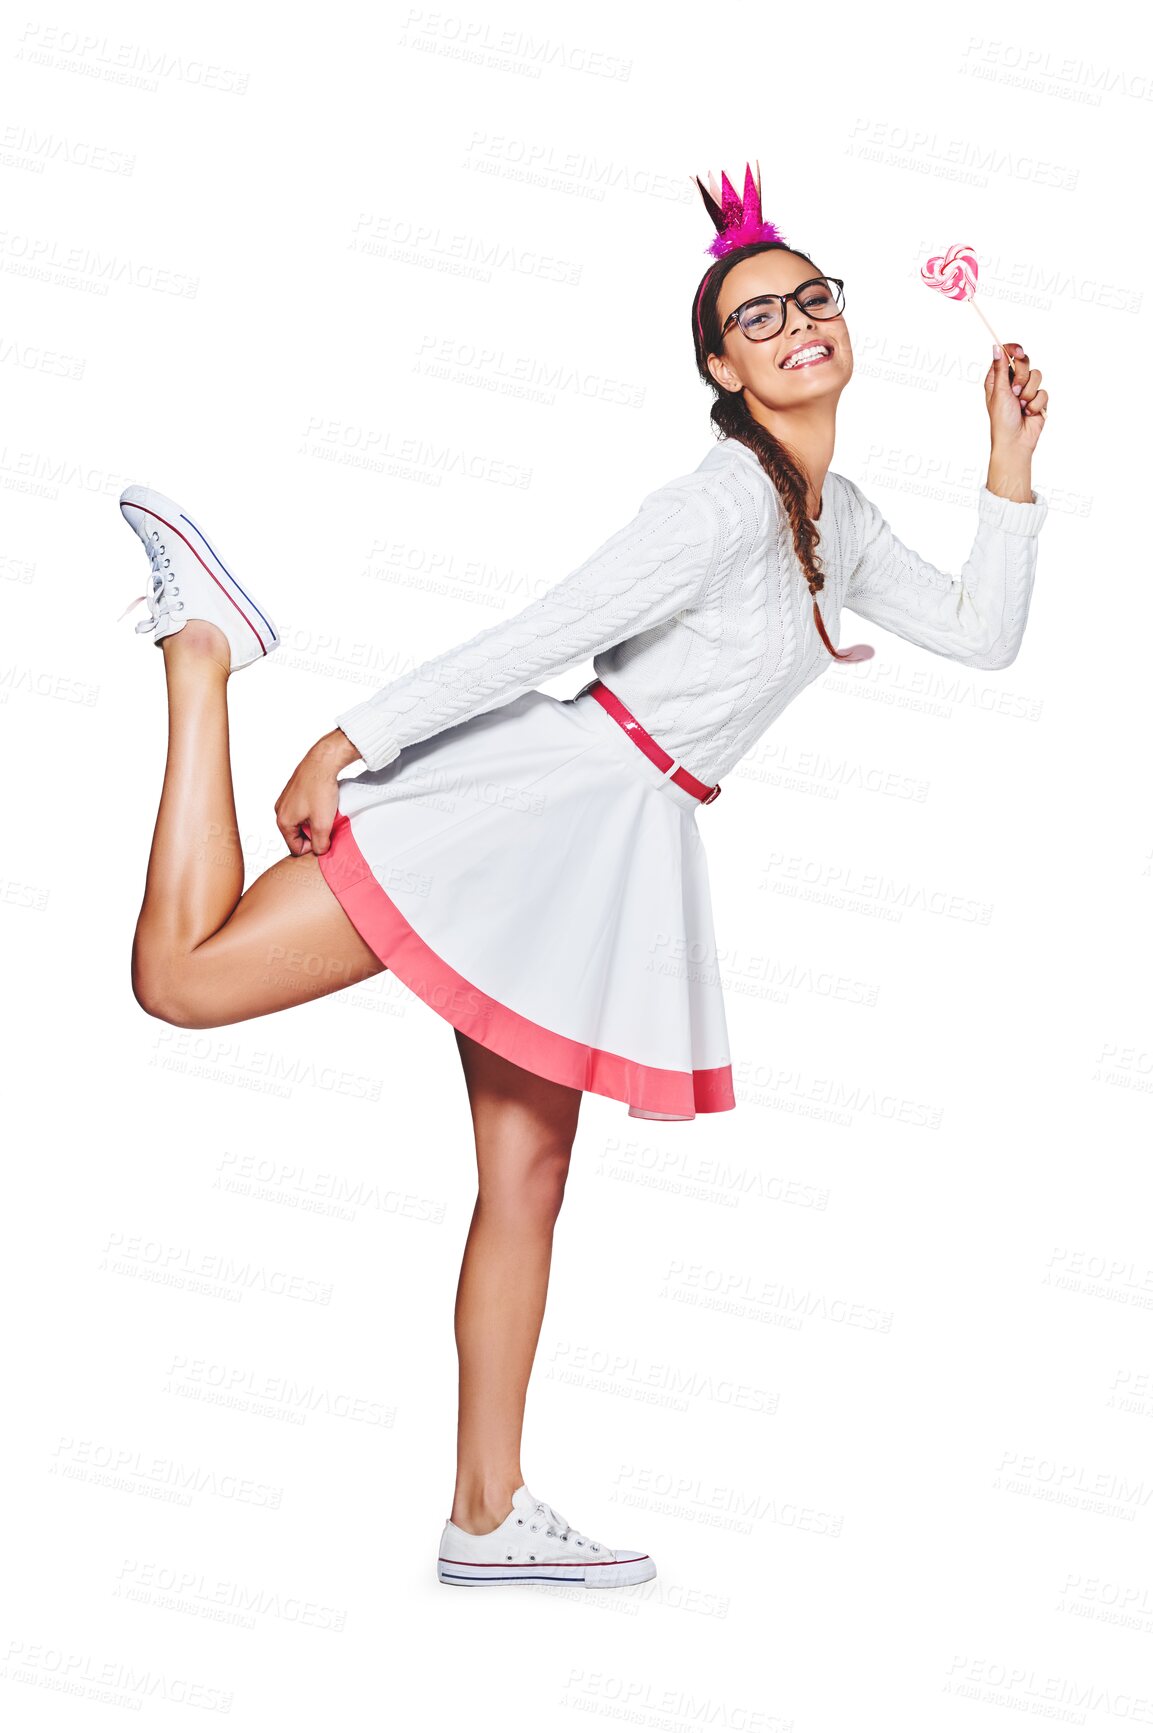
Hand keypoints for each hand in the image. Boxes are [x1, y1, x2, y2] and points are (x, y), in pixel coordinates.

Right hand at [274, 732, 355, 856]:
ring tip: (327, 812)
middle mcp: (280, 810)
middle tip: (328, 825)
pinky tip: (323, 803)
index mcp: (283, 821)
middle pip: (298, 835)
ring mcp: (286, 800)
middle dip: (313, 833)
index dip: (313, 847)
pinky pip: (303, 809)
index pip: (295, 848)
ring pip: (302, 821)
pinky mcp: (294, 791)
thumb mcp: (323, 824)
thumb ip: (320, 844)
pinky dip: (314, 810)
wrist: (323, 761)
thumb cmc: (320, 789)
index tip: (325, 838)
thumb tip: (319, 851)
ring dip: (315, 821)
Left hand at [984, 341, 1047, 454]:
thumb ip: (1001, 368)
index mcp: (998, 379)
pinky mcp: (1038, 399)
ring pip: (1037, 376)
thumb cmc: (1002, 420)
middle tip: (1015, 391)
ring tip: (1021, 406)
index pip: (1007, 355)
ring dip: (1029, 393)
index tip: (1019, 353)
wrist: (1016, 441)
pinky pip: (1044, 391)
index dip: (1014, 350)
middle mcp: (1012, 382)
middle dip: (1022, 377)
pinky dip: (1036, 403)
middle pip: (1025, 361)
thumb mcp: (999, 391)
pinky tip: (1029, 413)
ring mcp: (1026, 390)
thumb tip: (996, 347)